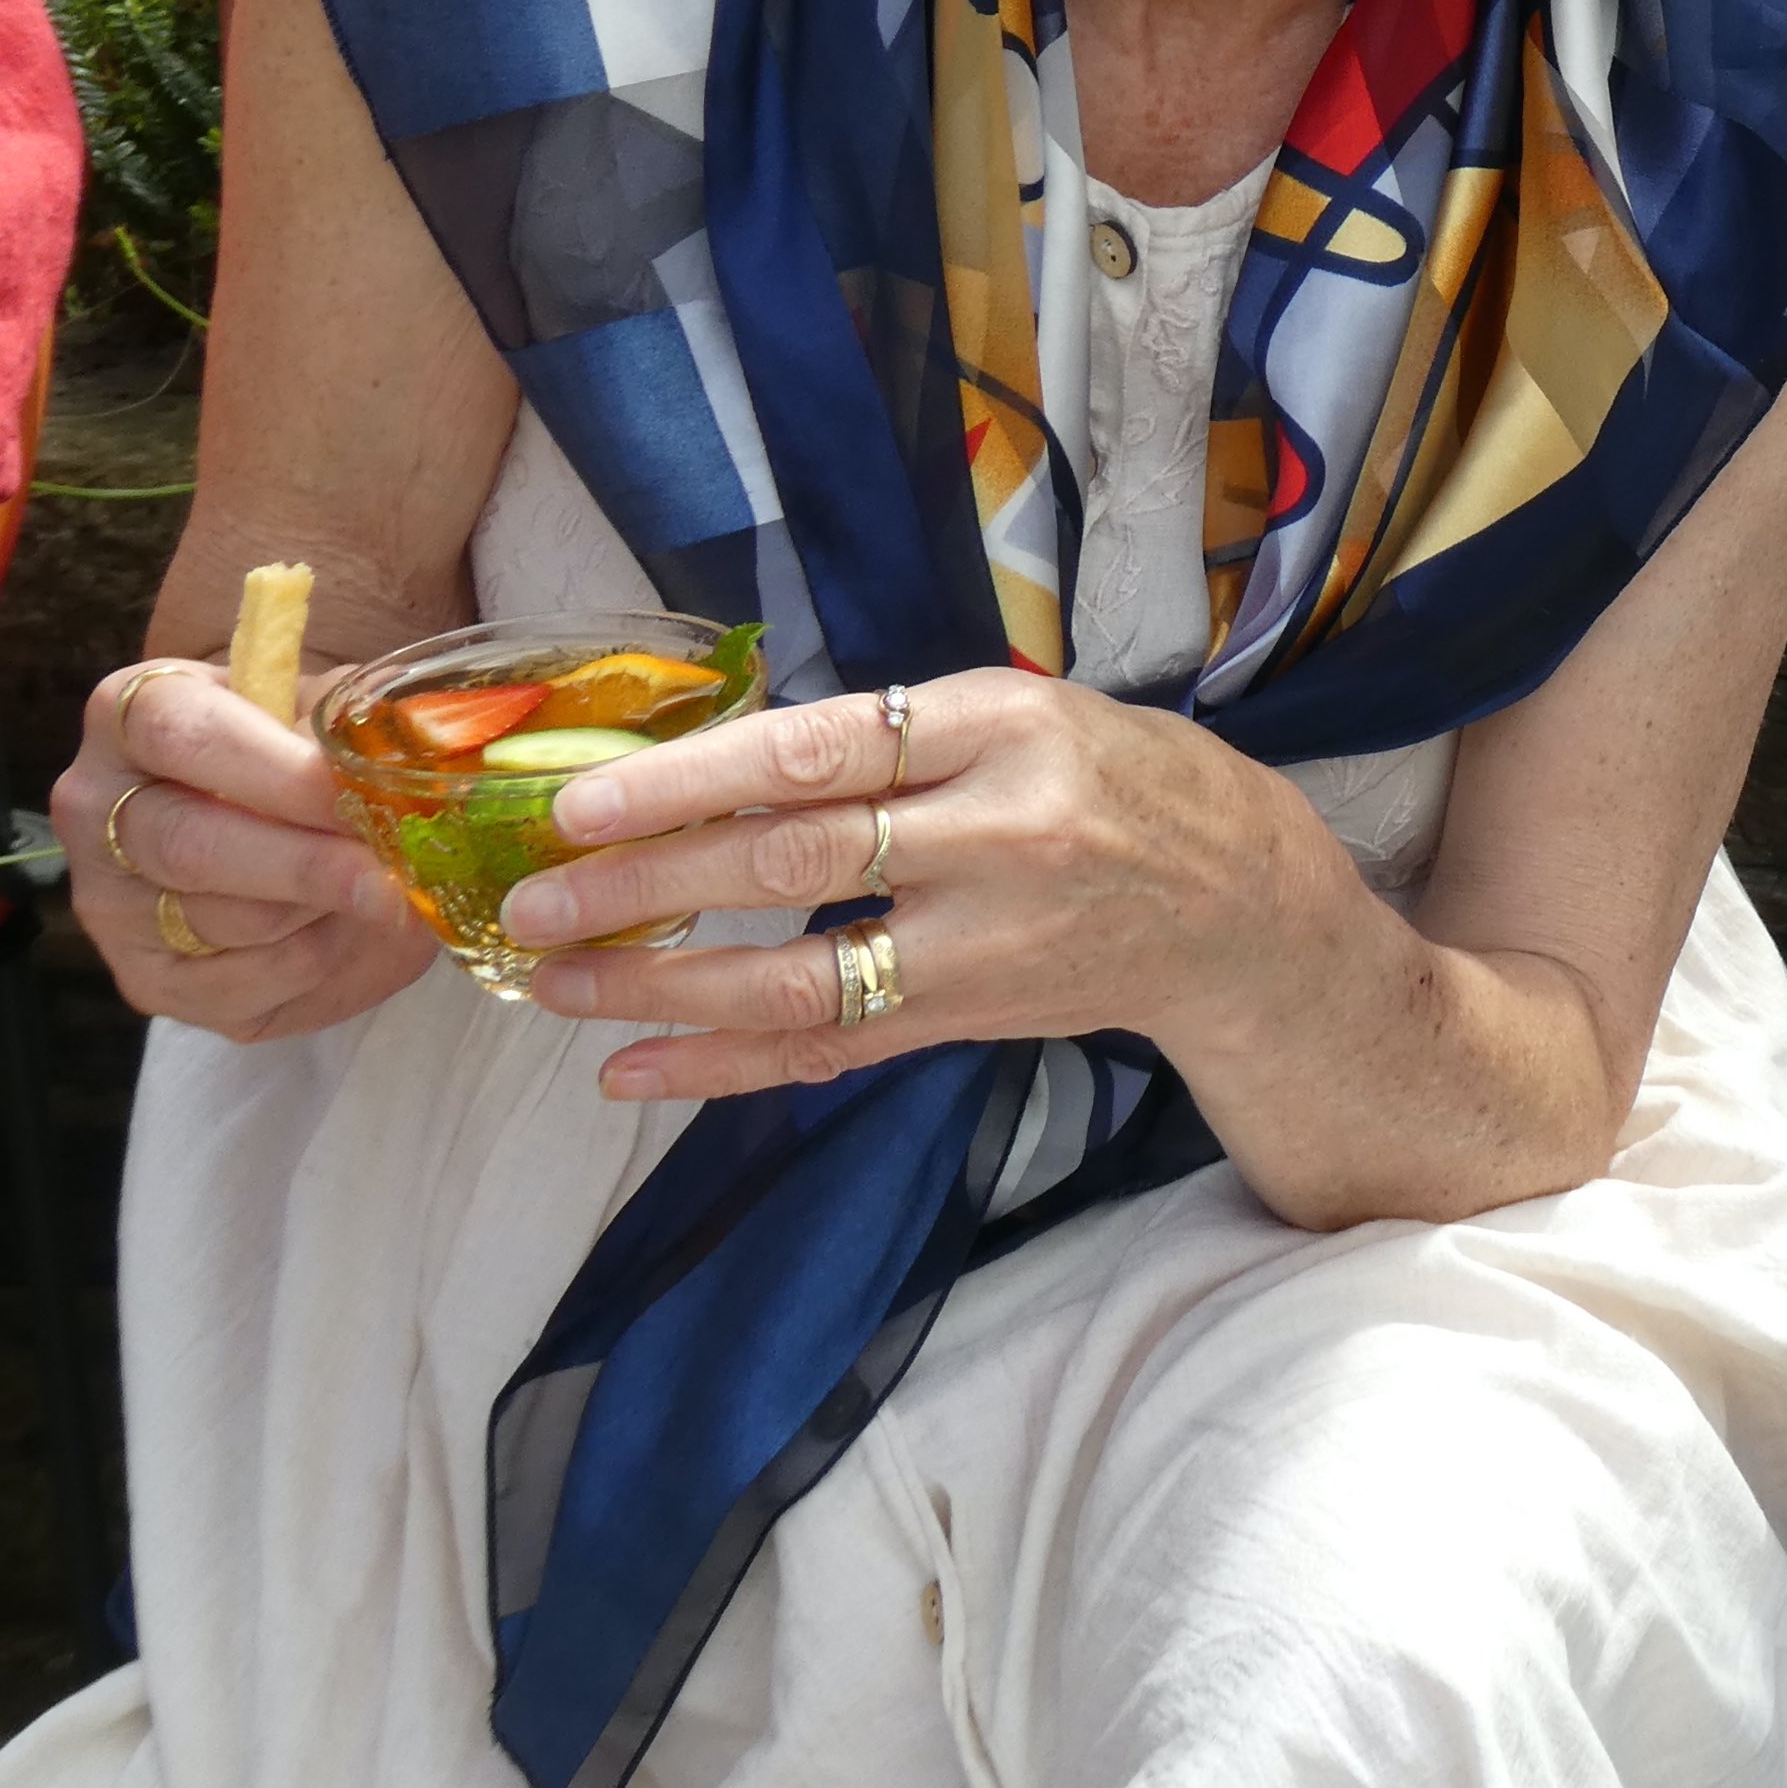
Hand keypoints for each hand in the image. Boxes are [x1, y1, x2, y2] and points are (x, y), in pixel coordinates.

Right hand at [54, 660, 432, 1039]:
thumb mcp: (315, 713)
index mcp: (127, 716)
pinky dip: (315, 965)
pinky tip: (346, 932)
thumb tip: (406, 759)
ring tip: (379, 892)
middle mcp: (94, 810)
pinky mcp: (146, 981)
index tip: (353, 792)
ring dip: (320, 913)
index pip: (181, 735)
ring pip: (224, 921)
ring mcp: (111, 904)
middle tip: (390, 875)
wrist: (271, 827)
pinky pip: (241, 986)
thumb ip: (347, 726)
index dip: (275, 770)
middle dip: (305, 865)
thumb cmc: (292, 753)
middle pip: (191, 845)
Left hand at [503, 664, 1408, 1106]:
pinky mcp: (978, 1016)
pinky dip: (728, 1067)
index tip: (583, 798)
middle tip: (532, 898)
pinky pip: (835, 1048)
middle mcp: (1001, 834)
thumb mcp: (1035, 714)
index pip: (821, 749)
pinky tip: (637, 1073)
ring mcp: (990, 940)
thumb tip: (721, 755)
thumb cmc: (1131, 786)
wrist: (1253, 914)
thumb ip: (901, 732)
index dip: (693, 778)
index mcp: (1005, 729)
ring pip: (803, 974)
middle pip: (795, 862)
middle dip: (648, 883)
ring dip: (665, 987)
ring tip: (557, 986)